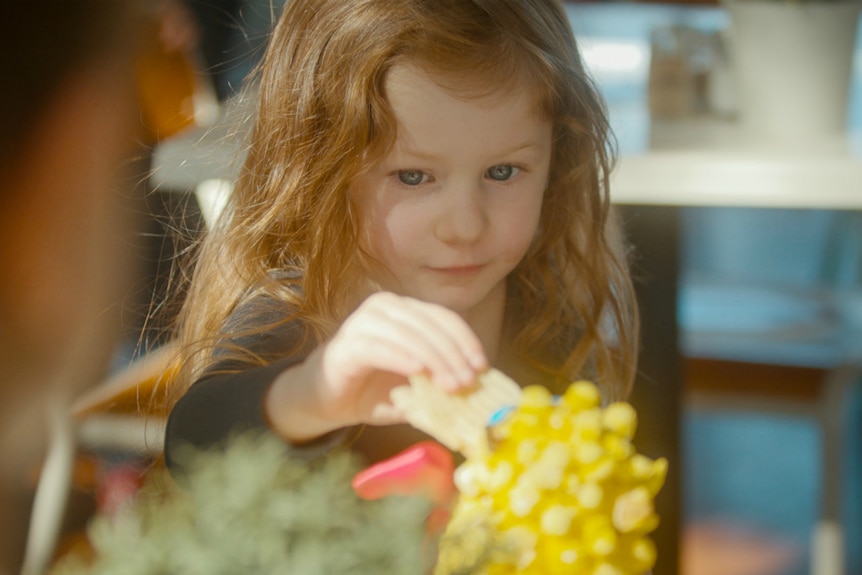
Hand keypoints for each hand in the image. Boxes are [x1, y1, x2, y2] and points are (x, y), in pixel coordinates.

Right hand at [316, 292, 487, 426]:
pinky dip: (401, 358)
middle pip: (430, 325)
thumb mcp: (412, 384)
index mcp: (404, 310)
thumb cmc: (370, 389)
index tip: (482, 367)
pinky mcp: (347, 343)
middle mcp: (384, 307)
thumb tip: (473, 389)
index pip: (444, 318)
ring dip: (434, 360)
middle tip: (468, 383)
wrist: (322, 400)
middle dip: (453, 355)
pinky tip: (418, 372)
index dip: (466, 341)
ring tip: (451, 385)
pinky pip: (380, 347)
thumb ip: (438, 381)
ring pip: (409, 335)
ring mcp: (364, 322)